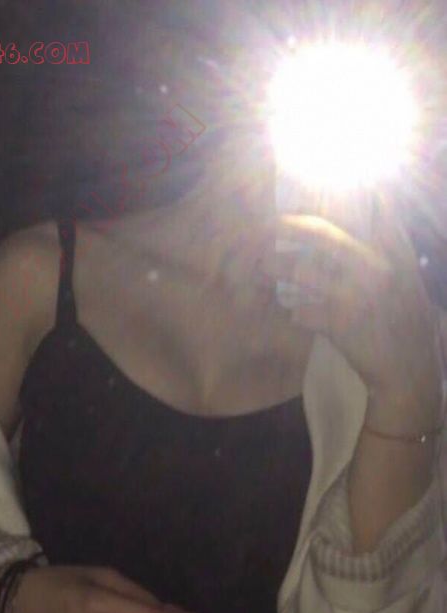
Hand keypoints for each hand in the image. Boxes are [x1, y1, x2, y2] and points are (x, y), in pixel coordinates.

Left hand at [270, 197, 443, 415]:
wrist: (410, 372)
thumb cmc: (405, 323)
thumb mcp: (406, 279)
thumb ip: (388, 246)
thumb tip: (369, 205)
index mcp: (397, 251)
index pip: (371, 204)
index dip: (338, 188)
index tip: (306, 180)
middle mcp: (379, 267)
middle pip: (322, 233)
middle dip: (288, 226)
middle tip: (266, 225)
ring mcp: (359, 295)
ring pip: (303, 272)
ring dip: (276, 268)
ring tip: (261, 268)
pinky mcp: (342, 324)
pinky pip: (303, 311)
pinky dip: (292, 311)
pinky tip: (289, 311)